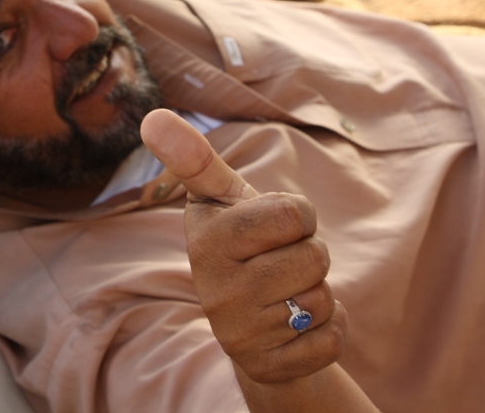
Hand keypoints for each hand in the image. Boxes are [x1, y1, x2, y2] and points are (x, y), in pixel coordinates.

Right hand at [140, 109, 348, 383]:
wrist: (248, 322)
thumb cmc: (241, 243)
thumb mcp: (221, 199)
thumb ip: (195, 158)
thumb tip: (152, 115)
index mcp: (207, 240)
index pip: (292, 214)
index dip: (298, 216)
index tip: (275, 224)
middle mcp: (216, 290)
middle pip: (315, 257)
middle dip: (310, 255)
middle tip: (280, 262)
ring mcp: (239, 333)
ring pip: (324, 299)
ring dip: (319, 294)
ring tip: (285, 293)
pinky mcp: (266, 367)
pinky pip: (331, 340)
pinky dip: (328, 331)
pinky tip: (296, 327)